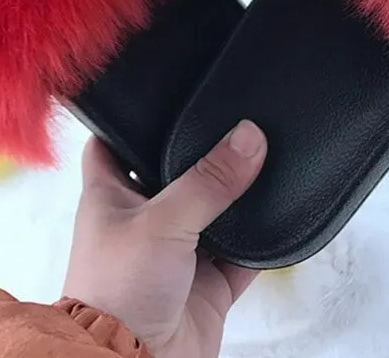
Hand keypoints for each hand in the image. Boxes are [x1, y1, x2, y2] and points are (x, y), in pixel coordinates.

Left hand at [63, 121, 267, 357]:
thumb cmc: (116, 295)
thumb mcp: (162, 222)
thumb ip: (208, 180)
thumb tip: (248, 138)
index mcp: (111, 197)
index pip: (111, 144)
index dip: (130, 119)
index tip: (159, 94)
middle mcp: (143, 221)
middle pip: (173, 174)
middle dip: (199, 154)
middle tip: (229, 119)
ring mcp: (176, 253)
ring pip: (212, 212)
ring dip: (235, 197)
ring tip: (263, 155)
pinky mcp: (206, 285)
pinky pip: (242, 256)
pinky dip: (259, 241)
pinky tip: (278, 213)